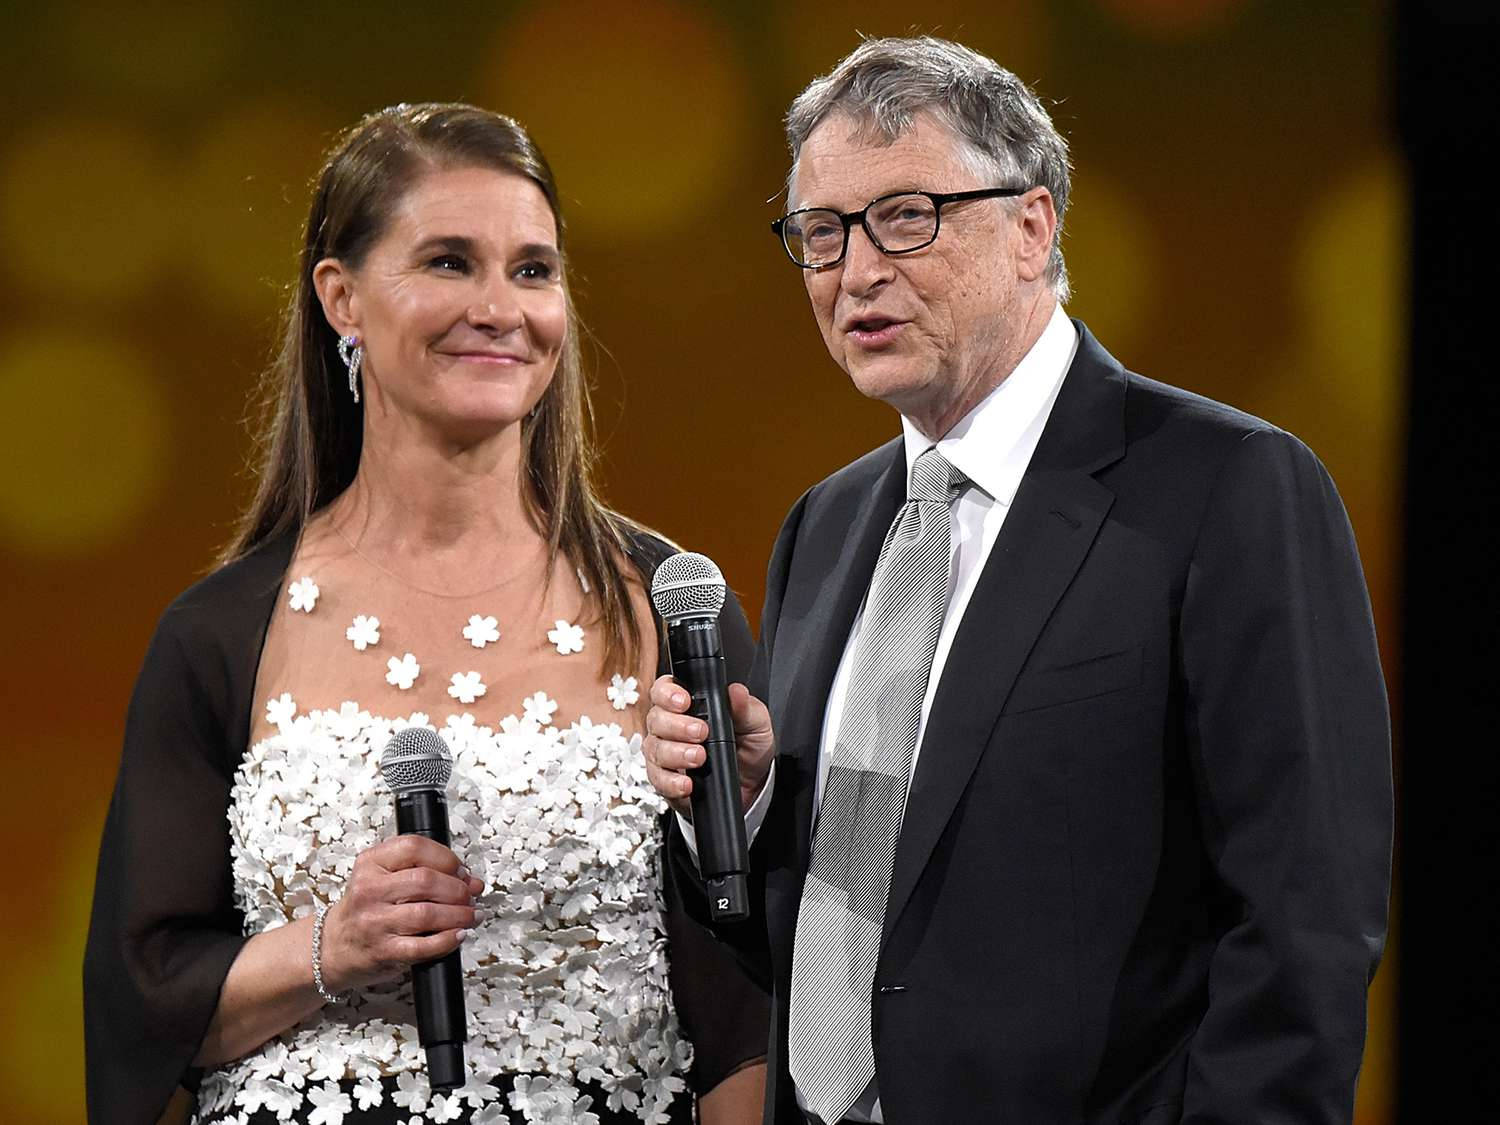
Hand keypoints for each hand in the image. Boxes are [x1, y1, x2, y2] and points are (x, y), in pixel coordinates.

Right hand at [320, 835, 483, 992]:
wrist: (333, 946)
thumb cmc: (366, 909)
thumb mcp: (382, 877)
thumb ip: (423, 870)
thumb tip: (470, 880)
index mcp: (370, 864)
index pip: (414, 847)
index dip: (446, 858)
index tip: (461, 870)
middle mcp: (369, 890)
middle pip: (425, 880)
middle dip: (458, 889)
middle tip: (470, 895)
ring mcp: (375, 922)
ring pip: (427, 913)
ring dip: (459, 915)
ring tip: (471, 915)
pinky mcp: (383, 951)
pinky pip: (423, 946)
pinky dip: (447, 940)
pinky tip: (458, 935)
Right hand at [643, 675, 774, 818]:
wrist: (752, 784)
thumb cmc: (748, 746)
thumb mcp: (755, 723)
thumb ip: (745, 707)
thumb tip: (737, 692)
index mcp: (688, 704)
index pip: (664, 689)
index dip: (668, 693)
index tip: (684, 702)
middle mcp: (670, 726)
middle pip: (656, 718)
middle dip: (676, 725)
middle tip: (701, 732)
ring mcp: (665, 753)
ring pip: (655, 749)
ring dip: (676, 753)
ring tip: (699, 757)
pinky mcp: (666, 779)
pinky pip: (658, 779)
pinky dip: (671, 782)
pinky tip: (687, 783)